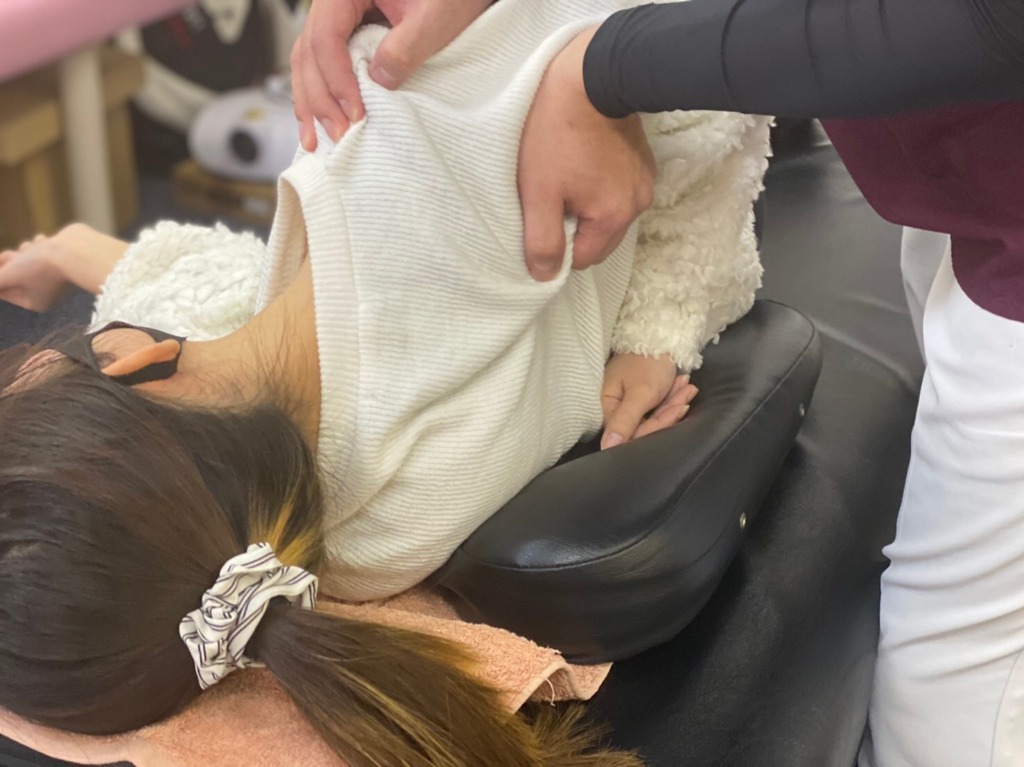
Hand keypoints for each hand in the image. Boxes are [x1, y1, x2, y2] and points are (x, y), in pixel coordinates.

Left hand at [0, 235, 70, 312]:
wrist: (75, 250)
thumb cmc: (41, 267)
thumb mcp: (7, 275)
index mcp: (34, 302)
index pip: (4, 291)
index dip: (0, 276)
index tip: (3, 266)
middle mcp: (45, 291)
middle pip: (12, 274)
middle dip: (10, 262)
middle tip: (12, 256)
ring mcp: (53, 274)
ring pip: (24, 259)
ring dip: (24, 251)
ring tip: (31, 249)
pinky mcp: (60, 258)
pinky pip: (39, 250)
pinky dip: (39, 245)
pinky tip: (44, 243)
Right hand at [291, 0, 490, 149]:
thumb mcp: (434, 17)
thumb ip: (406, 47)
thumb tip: (378, 82)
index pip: (326, 37)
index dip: (337, 79)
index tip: (355, 113)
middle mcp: (333, 2)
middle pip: (309, 53)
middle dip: (320, 98)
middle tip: (338, 135)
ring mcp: (337, 19)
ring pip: (309, 62)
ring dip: (313, 102)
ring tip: (316, 140)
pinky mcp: (347, 36)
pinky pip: (323, 65)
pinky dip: (321, 94)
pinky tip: (320, 121)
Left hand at [518, 26, 655, 280]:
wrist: (590, 73)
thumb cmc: (558, 134)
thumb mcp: (539, 191)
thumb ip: (542, 240)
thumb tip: (546, 277)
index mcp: (615, 217)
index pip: (584, 258)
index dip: (559, 245)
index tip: (541, 218)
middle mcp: (639, 204)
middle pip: (601, 238)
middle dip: (575, 227)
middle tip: (551, 197)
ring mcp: (645, 180)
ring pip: (609, 212)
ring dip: (587, 206)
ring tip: (565, 177)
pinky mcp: (643, 159)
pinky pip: (618, 188)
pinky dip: (600, 185)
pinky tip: (582, 162)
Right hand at [600, 353, 697, 449]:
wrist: (659, 336)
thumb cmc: (647, 361)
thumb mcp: (640, 393)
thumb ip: (625, 421)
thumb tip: (606, 449)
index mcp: (605, 406)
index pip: (628, 432)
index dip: (653, 426)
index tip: (676, 410)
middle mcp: (613, 407)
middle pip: (643, 426)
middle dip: (668, 411)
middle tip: (686, 394)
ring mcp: (627, 403)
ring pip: (653, 416)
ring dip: (673, 402)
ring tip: (687, 386)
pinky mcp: (639, 400)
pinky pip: (656, 408)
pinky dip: (671, 398)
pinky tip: (683, 385)